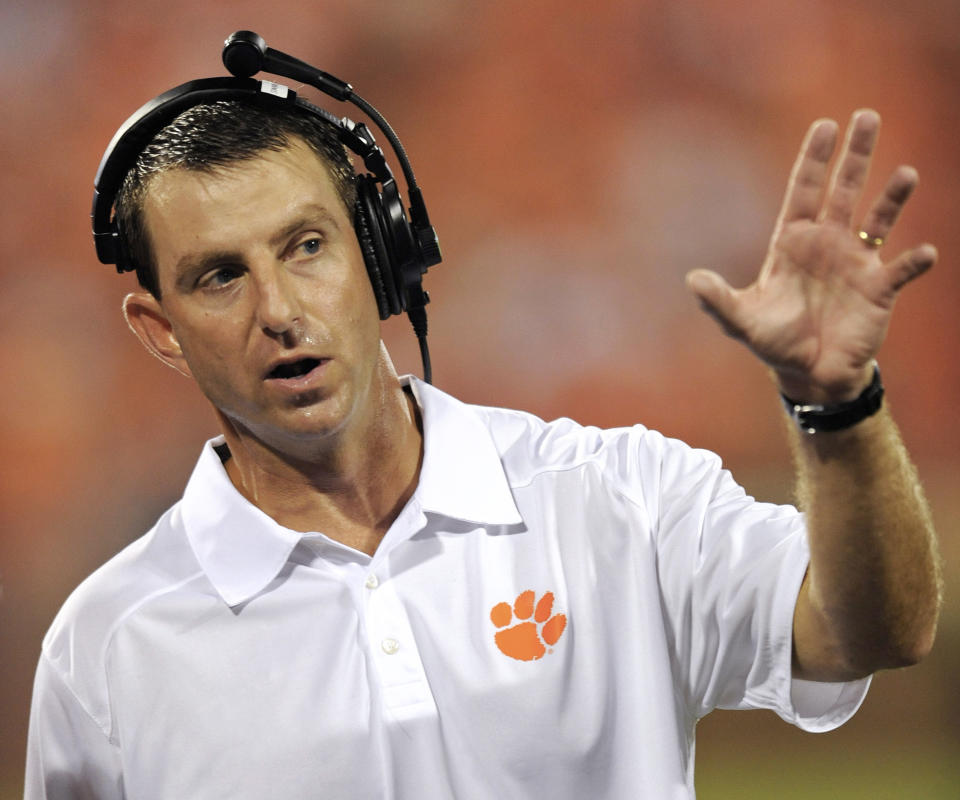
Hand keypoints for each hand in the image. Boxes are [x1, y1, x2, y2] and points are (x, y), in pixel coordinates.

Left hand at [686, 109, 936, 403]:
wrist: (810, 373)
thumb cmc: (775, 342)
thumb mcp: (741, 321)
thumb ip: (718, 301)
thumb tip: (692, 280)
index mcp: (794, 243)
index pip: (804, 192)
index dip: (814, 160)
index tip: (825, 125)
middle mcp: (828, 244)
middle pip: (844, 190)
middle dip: (855, 155)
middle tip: (867, 116)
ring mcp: (857, 263)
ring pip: (879, 219)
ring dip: (893, 198)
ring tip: (907, 174)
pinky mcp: (880, 290)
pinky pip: (901, 270)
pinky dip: (913, 261)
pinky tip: (922, 254)